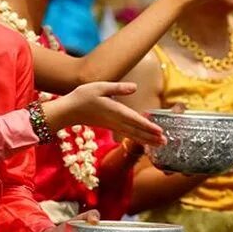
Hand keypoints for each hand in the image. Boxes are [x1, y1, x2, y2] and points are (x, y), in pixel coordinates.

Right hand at [44, 82, 165, 146]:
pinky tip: (144, 140)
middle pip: (137, 131)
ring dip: (147, 140)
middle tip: (166, 142)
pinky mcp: (110, 127)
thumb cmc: (82, 97)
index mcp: (115, 111)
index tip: (160, 131)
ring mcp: (112, 125)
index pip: (135, 120)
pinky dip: (137, 138)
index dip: (148, 126)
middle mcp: (115, 121)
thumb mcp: (99, 87)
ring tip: (160, 144)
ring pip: (133, 135)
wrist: (67, 111)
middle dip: (151, 137)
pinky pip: (127, 134)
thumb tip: (135, 87)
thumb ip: (118, 87)